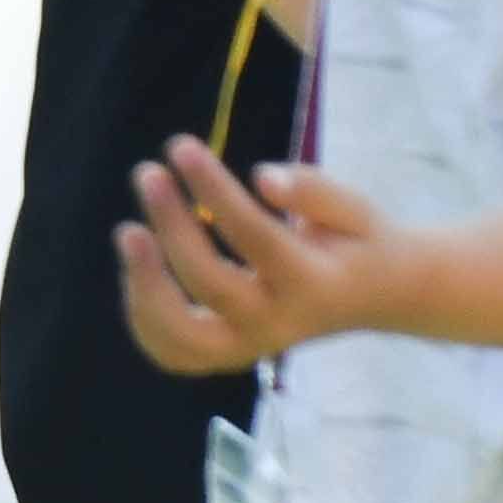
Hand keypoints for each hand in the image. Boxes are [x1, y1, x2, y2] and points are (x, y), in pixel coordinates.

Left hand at [122, 143, 411, 376]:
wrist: (375, 296)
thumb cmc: (356, 241)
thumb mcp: (354, 207)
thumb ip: (313, 190)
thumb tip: (263, 178)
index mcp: (313, 283)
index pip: (254, 236)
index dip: (214, 190)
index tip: (181, 147)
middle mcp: (279, 324)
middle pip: (211, 284)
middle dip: (172, 226)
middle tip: (148, 172)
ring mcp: (250, 347)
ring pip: (183, 337)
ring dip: (145, 284)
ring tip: (128, 230)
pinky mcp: (229, 355)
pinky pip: (175, 353)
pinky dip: (145, 317)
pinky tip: (137, 266)